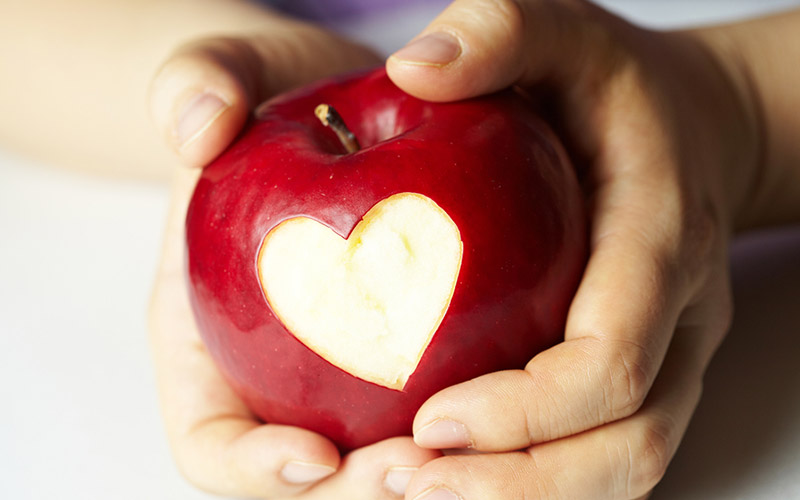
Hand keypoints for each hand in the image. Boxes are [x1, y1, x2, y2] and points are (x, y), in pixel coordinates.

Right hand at [147, 18, 441, 498]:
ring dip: (439, 475)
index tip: (316, 454)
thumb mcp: (233, 72)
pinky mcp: (417, 355)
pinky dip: (489, 423)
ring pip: (391, 462)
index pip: (213, 446)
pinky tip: (532, 398)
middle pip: (314, 482)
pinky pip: (454, 408)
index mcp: (211, 345)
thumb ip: (201, 82)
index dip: (253, 470)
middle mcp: (280, 379)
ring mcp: (348, 377)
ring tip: (487, 448)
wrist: (341, 108)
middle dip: (363, 489)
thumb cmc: (277, 97)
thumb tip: (197, 126)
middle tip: (424, 462)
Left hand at [386, 1, 758, 497]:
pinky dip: (527, 475)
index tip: (431, 422)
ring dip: (519, 496)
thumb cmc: (614, 85)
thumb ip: (501, 30)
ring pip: (617, 466)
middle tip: (403, 485)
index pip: (616, 361)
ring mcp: (669, 354)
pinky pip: (595, 448)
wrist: (691, 127)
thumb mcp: (563, 31)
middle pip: (623, 445)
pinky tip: (449, 468)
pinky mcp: (642, 370)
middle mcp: (680, 318)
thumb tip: (412, 68)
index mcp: (661, 241)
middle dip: (518, 484)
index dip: (530, 411)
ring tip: (412, 491)